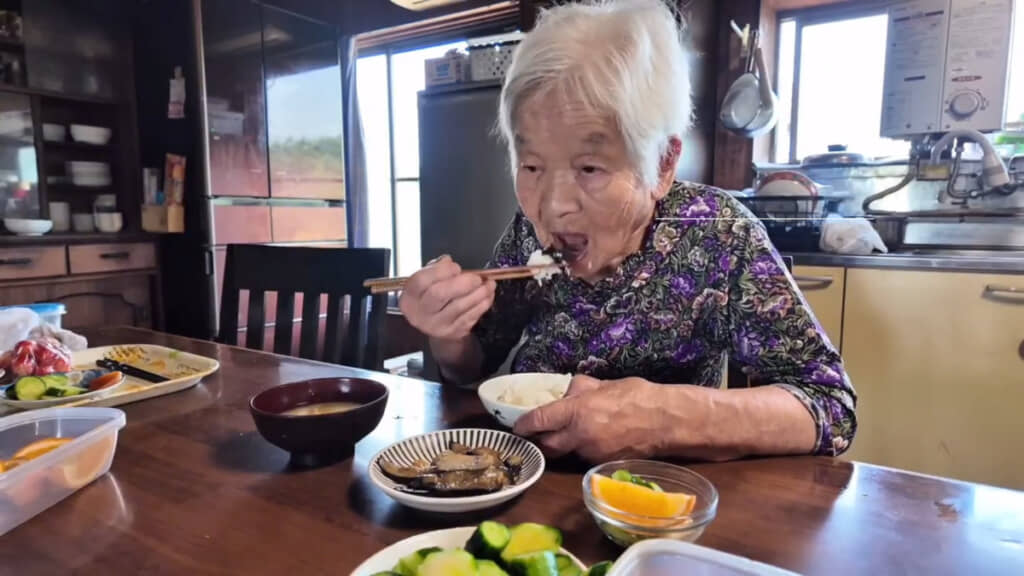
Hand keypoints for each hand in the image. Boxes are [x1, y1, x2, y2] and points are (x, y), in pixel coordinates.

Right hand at [399, 255, 495, 340]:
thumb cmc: (430, 296)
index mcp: (411, 295)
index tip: (457, 267)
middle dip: (463, 283)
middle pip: (440, 295)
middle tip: (477, 277)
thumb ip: (436, 268)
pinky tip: (488, 295)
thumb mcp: (427, 280)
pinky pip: (470, 316)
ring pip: (459, 307)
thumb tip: (449, 262)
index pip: (422, 281)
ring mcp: (437, 325)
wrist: (432, 324)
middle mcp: (420, 312)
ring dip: (479, 293)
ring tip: (489, 284)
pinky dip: (483, 304)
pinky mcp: (452, 332)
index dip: (441, 272)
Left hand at [513, 375, 671, 461]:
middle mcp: (580, 436)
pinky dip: (584, 450)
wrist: (666, 421)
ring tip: (573, 432)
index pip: (539, 420)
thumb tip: (567, 393)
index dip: (524, 424)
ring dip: (565, 445)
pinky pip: (586, 458)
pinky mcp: (604, 464)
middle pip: (547, 446)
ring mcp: (592, 453)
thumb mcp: (605, 384)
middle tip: (539, 434)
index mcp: (577, 411)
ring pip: (567, 453)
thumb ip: (581, 390)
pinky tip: (595, 439)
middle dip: (540, 441)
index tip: (518, 426)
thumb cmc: (638, 397)